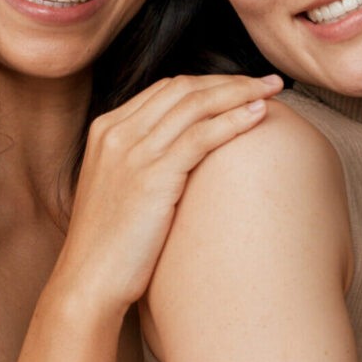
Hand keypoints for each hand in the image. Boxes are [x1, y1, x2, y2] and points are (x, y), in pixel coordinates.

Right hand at [53, 74, 283, 314]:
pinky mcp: (152, 176)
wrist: (88, 281)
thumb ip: (142, 162)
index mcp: (106, 130)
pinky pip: (201, 136)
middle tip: (267, 82)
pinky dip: (233, 120)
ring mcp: (132, 152)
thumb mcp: (119, 189)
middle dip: (229, 80)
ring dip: (240, 92)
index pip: (165, 89)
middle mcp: (116, 132)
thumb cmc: (110, 245)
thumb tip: (186, 156)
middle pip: (183, 88)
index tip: (241, 87)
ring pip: (195, 105)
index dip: (209, 83)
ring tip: (273, 90)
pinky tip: (259, 115)